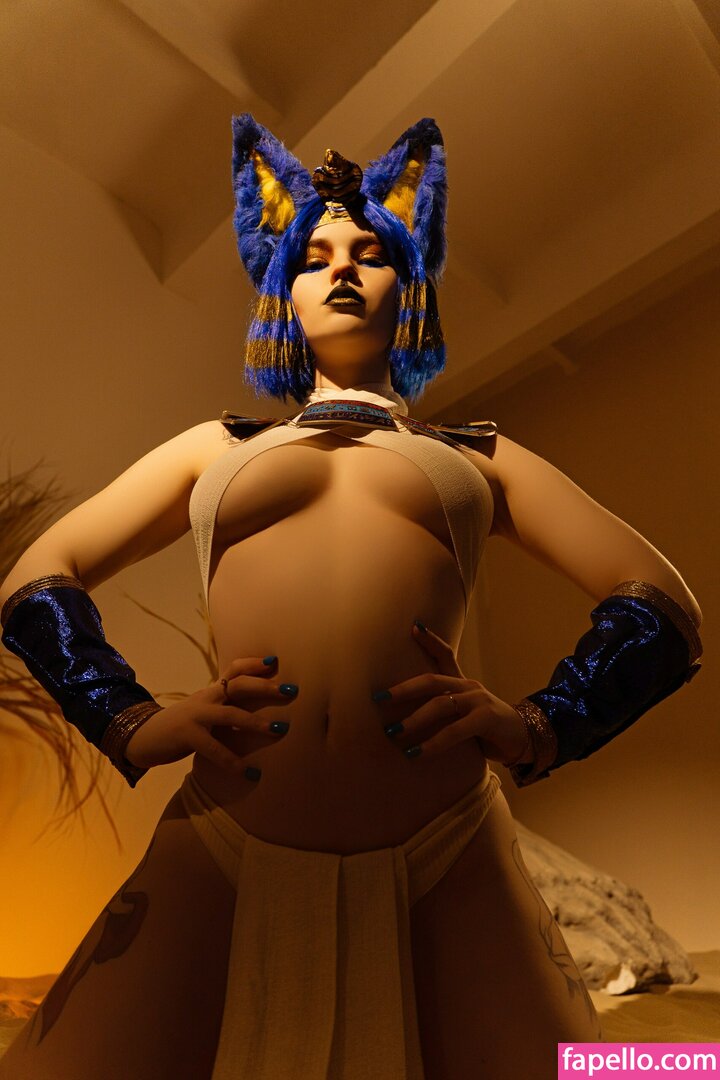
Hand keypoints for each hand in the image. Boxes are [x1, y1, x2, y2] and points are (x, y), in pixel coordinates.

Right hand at [124, 655, 296, 773]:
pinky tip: (250, 773)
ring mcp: (195, 716)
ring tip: (281, 729)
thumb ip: (224, 707)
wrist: (142, 737)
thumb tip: (256, 712)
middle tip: (292, 690)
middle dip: (266, 686)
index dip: (254, 663)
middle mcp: (205, 698)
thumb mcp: (203, 711)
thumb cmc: (180, 727)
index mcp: (211, 692)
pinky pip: (215, 749)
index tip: (276, 660)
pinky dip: (234, 762)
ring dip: (257, 721)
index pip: (234, 669)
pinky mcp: (187, 736)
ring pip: (231, 714)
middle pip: (238, 685)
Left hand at [373, 622, 529, 764]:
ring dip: (413, 720)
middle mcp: (470, 687)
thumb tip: (405, 720)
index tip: (413, 627)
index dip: (430, 640)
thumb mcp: (464, 715)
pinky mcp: (487, 719)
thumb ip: (444, 711)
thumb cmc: (487, 730)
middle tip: (378, 699)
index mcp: (464, 683)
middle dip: (403, 689)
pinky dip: (434, 743)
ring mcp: (479, 701)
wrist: (524, 740)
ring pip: (440, 704)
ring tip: (393, 732)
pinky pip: (455, 730)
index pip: (446, 655)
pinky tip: (417, 753)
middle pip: (432, 681)